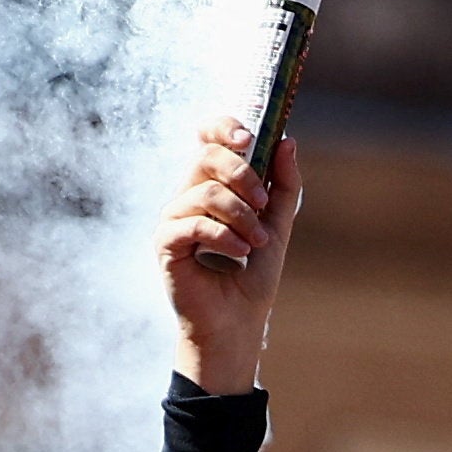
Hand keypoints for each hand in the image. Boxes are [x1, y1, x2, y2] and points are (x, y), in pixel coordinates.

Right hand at [159, 122, 300, 394]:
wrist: (238, 324)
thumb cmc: (252, 278)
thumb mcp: (278, 224)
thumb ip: (283, 185)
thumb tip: (287, 141)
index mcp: (211, 186)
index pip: (207, 139)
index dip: (224, 128)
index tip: (249, 138)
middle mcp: (187, 197)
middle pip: (205, 156)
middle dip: (242, 174)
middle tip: (262, 203)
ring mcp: (172, 220)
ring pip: (204, 191)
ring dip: (240, 214)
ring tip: (256, 241)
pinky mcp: (164, 245)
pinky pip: (193, 223)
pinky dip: (223, 236)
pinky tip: (238, 253)